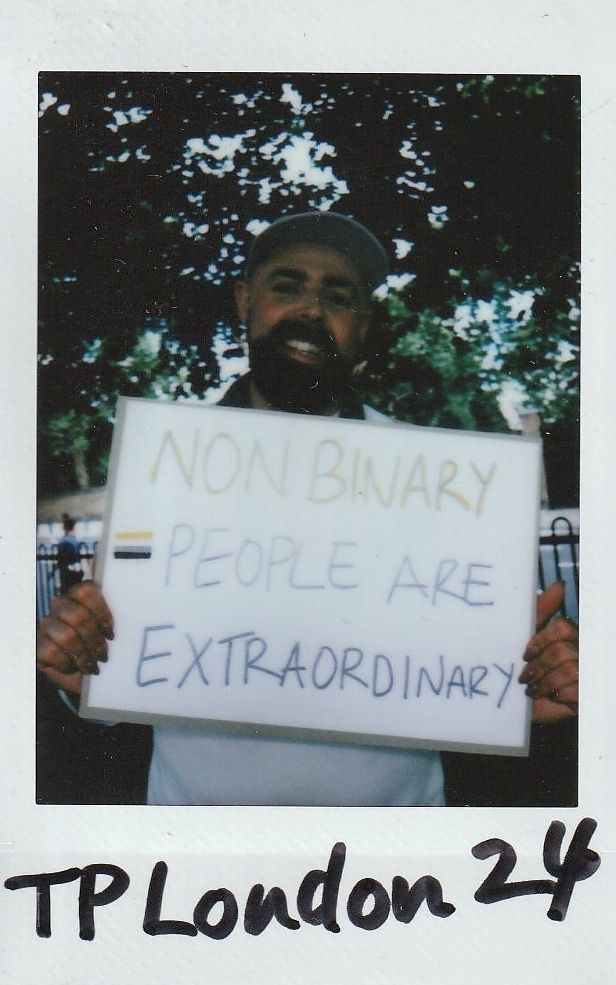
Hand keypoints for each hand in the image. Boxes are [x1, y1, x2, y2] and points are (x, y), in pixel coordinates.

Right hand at [36, 580, 113, 695]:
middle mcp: (61, 605)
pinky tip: (76, 668)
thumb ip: (123, 612)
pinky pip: (52, 652)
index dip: (101, 613)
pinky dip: (68, 664)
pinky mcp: (39, 645)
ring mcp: (47, 624)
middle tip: (104, 655)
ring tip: (94, 665)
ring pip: (66, 635)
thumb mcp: (116, 632)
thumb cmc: (105, 649)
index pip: (87, 590)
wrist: (90, 678)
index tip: (112, 635)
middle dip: (94, 639)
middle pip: (77, 615)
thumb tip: (138, 599)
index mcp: (81, 595)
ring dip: (84, 654)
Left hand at [518, 582, 578, 723]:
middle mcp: (580, 651)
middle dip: (540, 667)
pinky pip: (577, 691)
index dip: (542, 640)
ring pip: (570, 671)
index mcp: (567, 635)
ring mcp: (586, 672)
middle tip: (525, 677)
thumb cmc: (520, 666)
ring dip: (546, 683)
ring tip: (532, 689)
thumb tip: (560, 585)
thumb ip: (542, 609)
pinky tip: (551, 698)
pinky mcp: (587, 694)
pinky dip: (560, 696)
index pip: (562, 628)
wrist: (516, 702)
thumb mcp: (525, 634)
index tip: (525, 654)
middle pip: (563, 651)